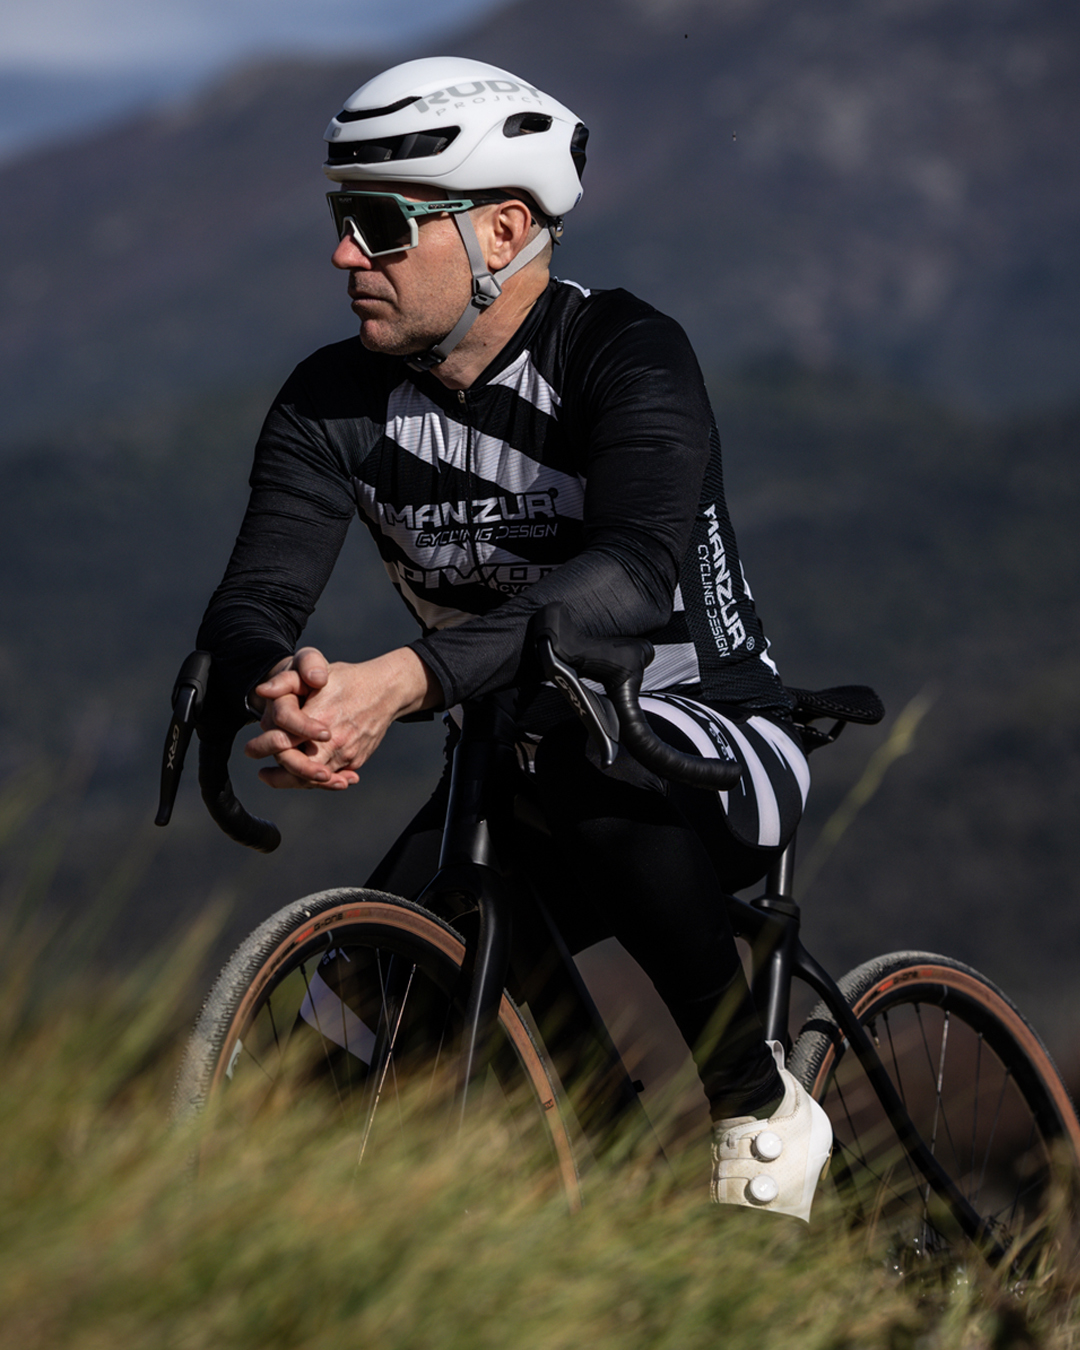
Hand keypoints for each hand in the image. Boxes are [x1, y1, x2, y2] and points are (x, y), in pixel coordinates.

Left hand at [244, 646, 439, 789]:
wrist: (387, 689)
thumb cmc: (349, 679)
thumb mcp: (318, 671)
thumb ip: (286, 681)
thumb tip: (261, 691)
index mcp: (319, 718)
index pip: (285, 744)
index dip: (265, 748)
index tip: (250, 751)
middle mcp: (334, 740)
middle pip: (298, 769)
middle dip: (279, 775)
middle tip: (264, 774)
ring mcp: (347, 753)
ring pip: (315, 779)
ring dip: (295, 781)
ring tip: (277, 778)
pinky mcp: (357, 760)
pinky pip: (333, 777)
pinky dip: (318, 781)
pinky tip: (306, 777)